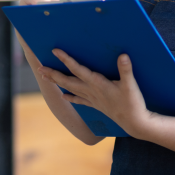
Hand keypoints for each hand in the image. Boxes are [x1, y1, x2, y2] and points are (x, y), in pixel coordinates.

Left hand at [39, 49, 153, 137]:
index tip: (55, 51)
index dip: (66, 60)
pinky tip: (64, 97)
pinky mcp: (96, 105)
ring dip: (57, 83)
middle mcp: (91, 91)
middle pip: (67, 81)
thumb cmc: (132, 103)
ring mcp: (92, 99)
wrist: (134, 123)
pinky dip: (71, 98)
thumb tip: (123, 56)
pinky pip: (79, 100)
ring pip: (70, 89)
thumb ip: (126, 70)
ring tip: (45, 78)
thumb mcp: (131, 85)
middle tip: (39, 68)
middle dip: (53, 74)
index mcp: (97, 83)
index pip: (78, 69)